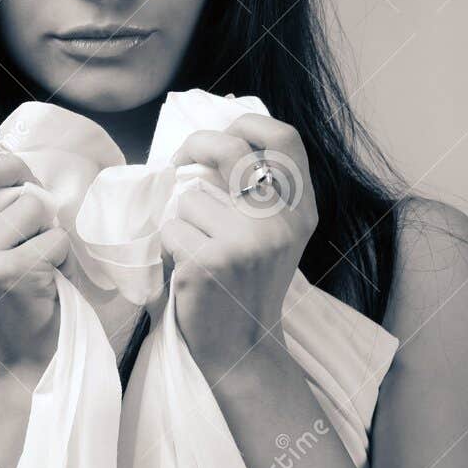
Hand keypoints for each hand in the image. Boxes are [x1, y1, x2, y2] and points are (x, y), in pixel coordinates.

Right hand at [0, 137, 69, 377]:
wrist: (24, 356)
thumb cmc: (8, 293)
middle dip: (12, 166)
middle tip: (30, 188)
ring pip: (26, 203)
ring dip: (47, 224)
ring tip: (40, 253)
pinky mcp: (4, 274)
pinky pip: (53, 236)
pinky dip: (63, 252)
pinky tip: (51, 276)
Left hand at [159, 115, 316, 378]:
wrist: (241, 346)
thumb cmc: (246, 287)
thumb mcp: (272, 236)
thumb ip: (259, 193)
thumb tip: (219, 135)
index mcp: (300, 211)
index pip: (285, 139)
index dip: (250, 122)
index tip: (226, 129)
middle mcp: (280, 222)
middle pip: (229, 149)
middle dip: (194, 145)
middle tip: (178, 161)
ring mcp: (246, 241)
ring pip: (189, 195)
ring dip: (181, 219)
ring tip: (196, 248)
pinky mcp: (210, 260)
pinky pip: (170, 227)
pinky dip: (168, 245)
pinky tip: (186, 268)